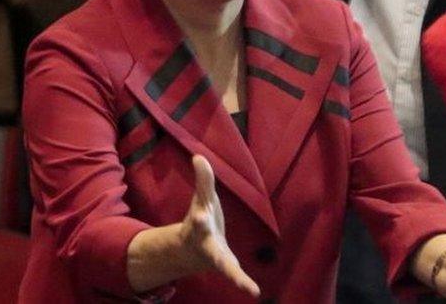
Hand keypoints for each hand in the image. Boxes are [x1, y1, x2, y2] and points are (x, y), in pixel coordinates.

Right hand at [179, 155, 259, 297]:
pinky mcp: (227, 266)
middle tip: (207, 231)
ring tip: (250, 289)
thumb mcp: (202, 200)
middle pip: (208, 243)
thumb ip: (203, 181)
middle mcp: (206, 243)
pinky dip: (243, 284)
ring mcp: (216, 258)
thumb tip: (198, 156)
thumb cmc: (201, 219)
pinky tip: (254, 293)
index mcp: (199, 225)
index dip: (201, 218)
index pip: (201, 219)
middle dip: (210, 242)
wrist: (191, 249)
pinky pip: (235, 276)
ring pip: (225, 267)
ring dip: (235, 276)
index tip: (201, 215)